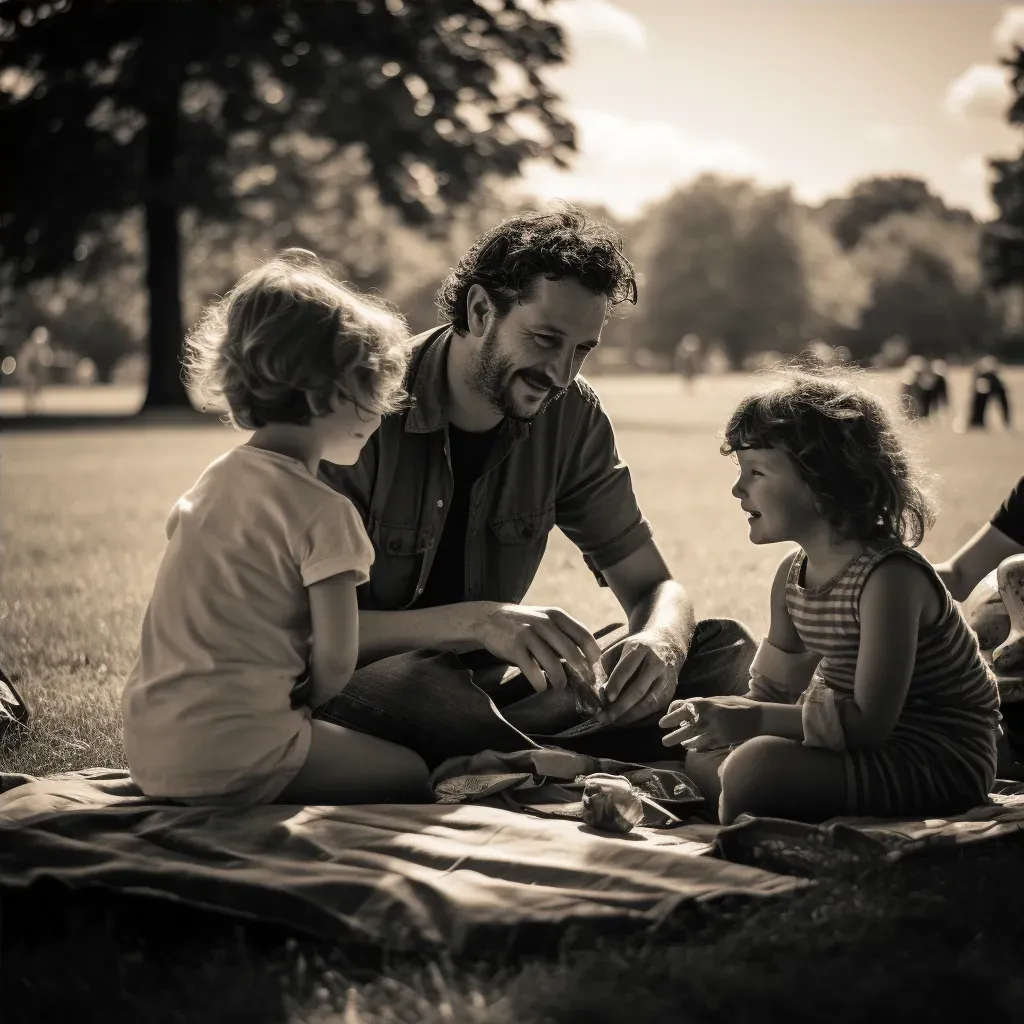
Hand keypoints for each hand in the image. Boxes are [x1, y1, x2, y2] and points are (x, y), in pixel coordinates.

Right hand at [475, 603, 603, 693]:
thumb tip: (586, 658)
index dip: (593, 654)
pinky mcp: (514, 646)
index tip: (595, 668)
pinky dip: (539, 683)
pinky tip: (541, 687)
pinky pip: (532, 670)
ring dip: (560, 680)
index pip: (583, 635)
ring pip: (552, 663)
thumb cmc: (524, 624)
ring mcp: (529, 634)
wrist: (489, 618)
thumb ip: (563, 633)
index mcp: (556, 615)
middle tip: (585, 683)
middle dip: (581, 671)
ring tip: (559, 686)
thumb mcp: (545, 620)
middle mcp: (545, 623)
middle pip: (571, 651)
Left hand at [595, 630, 683, 726]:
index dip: (616, 684)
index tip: (606, 698)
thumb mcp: (620, 648)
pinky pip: (652, 709)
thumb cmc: (636, 649)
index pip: (627, 668)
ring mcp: (665, 680)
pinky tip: (623, 720)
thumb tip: (600, 691)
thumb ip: (608, 666)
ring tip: (611, 721)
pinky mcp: (669, 693)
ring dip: (628, 715)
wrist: (667, 645)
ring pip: (647, 703)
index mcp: (642, 649)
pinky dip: (637, 716)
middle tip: (603, 716)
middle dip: (620, 706)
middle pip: (638, 689)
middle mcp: (657, 664)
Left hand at [659, 695, 761, 750]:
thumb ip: (703, 704)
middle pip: (684, 728)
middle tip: (663, 741)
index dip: (670, 716)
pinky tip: (693, 748)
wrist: (759, 718)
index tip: (663, 723)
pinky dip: (697, 747)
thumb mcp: (719, 700)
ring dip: (684, 743)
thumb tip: (687, 708)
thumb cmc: (738, 706)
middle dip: (672, 736)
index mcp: (705, 703)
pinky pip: (704, 746)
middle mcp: (707, 717)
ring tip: (679, 745)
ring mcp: (714, 730)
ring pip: (693, 739)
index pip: (681, 709)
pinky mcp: (721, 740)